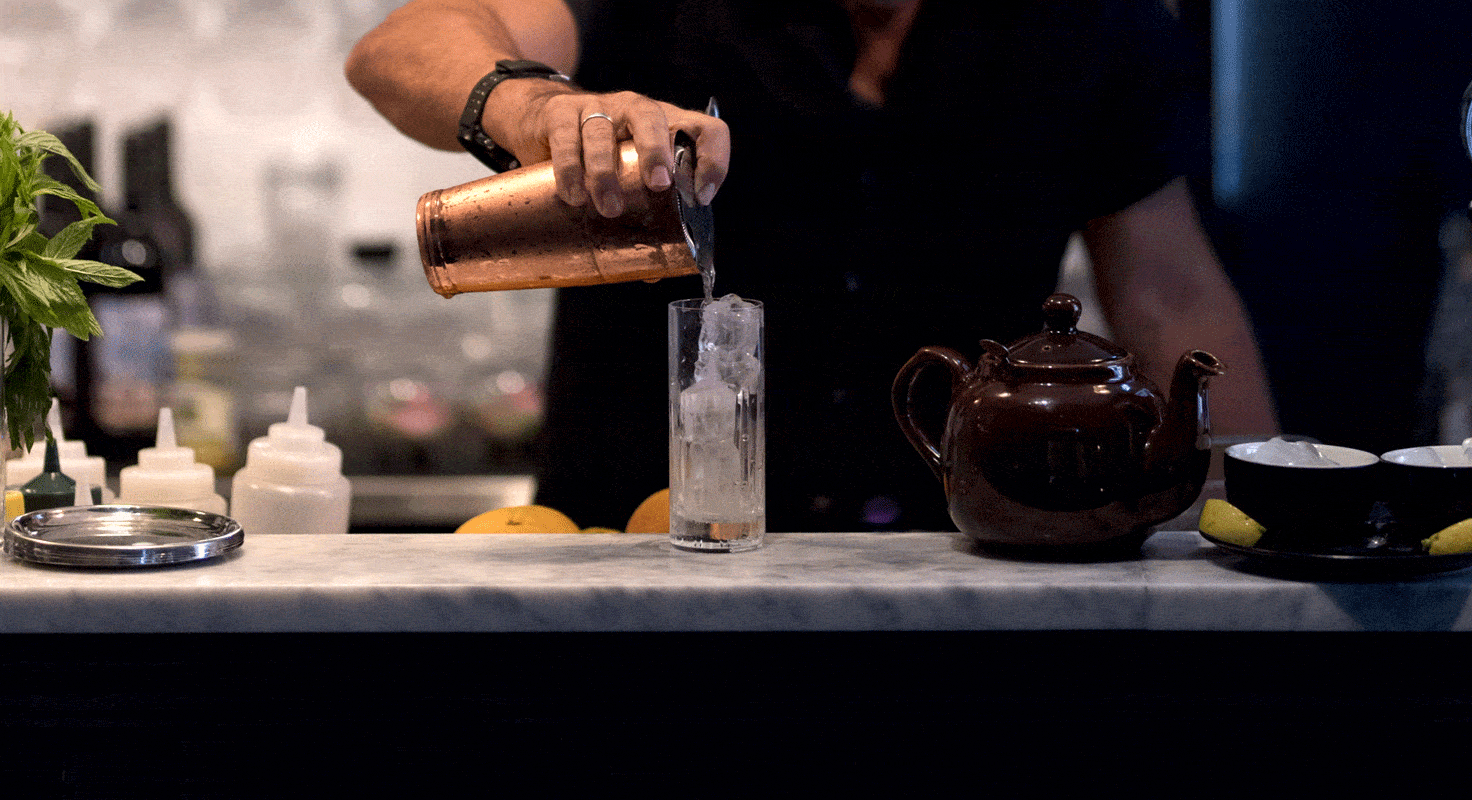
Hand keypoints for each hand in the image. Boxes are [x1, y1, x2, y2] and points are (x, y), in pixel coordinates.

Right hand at [499, 85, 729, 217]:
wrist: (541, 122)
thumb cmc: (600, 154)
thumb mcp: (628, 178)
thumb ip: (642, 217)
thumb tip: (652, 273)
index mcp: (666, 127)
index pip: (705, 129)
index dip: (713, 158)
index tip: (702, 196)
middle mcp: (634, 110)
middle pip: (650, 116)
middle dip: (656, 150)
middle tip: (658, 185)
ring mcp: (597, 108)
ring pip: (603, 131)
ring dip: (606, 171)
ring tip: (609, 207)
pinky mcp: (560, 113)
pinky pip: (566, 137)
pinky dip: (569, 168)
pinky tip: (572, 195)